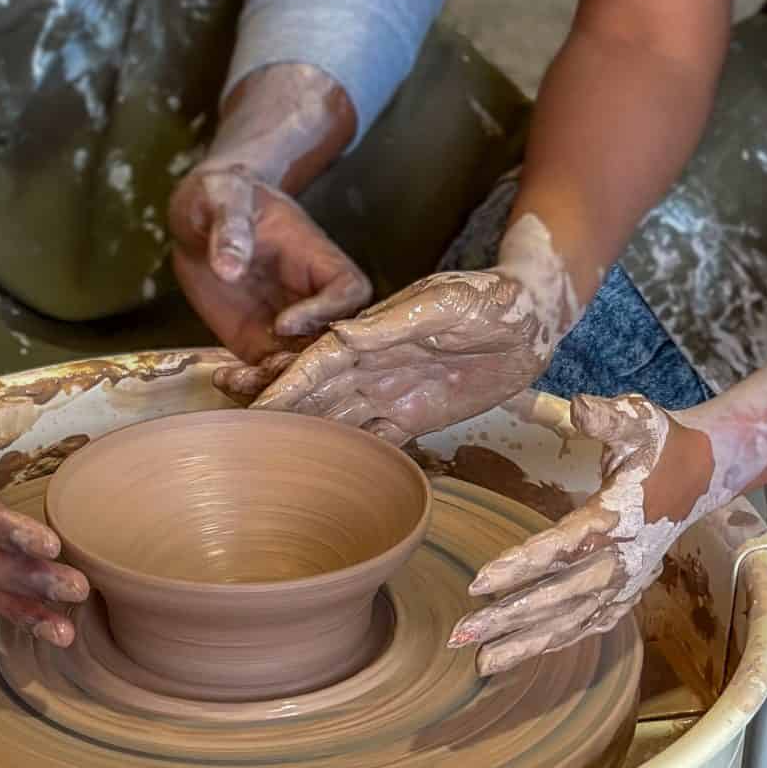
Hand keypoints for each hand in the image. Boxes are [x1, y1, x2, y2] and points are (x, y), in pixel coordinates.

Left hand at [170, 164, 370, 376]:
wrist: (199, 219)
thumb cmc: (222, 195)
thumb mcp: (223, 197)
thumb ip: (230, 227)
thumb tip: (229, 266)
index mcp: (318, 258)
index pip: (350, 292)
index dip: (325, 311)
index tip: (283, 322)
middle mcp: (311, 297)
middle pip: (334, 340)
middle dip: (308, 363)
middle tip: (266, 369)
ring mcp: (287, 326)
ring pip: (304, 367)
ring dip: (280, 382)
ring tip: (242, 379)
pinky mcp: (259, 344)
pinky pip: (268, 375)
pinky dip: (253, 387)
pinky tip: (226, 381)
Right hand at [248, 212, 577, 435]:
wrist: (535, 316)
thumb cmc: (491, 296)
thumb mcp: (444, 302)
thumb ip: (393, 323)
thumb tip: (341, 336)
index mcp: (375, 333)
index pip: (319, 361)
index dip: (285, 382)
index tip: (255, 404)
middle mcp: (376, 364)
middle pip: (315, 390)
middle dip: (276, 404)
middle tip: (231, 422)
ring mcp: (395, 390)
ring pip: (337, 416)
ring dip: (303, 431)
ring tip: (262, 450)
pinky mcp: (420, 414)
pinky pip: (376, 438)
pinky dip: (348, 453)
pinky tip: (324, 471)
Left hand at [450, 392, 713, 675]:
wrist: (701, 474)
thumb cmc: (661, 443)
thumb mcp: (640, 419)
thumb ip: (607, 416)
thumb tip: (579, 406)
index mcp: (617, 519)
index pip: (561, 548)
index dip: (521, 567)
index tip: (479, 583)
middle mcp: (622, 560)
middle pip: (558, 596)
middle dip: (509, 618)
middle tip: (461, 635)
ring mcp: (627, 582)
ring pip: (571, 621)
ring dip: (526, 643)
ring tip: (482, 662)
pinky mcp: (629, 592)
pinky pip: (590, 624)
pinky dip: (559, 641)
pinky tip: (524, 654)